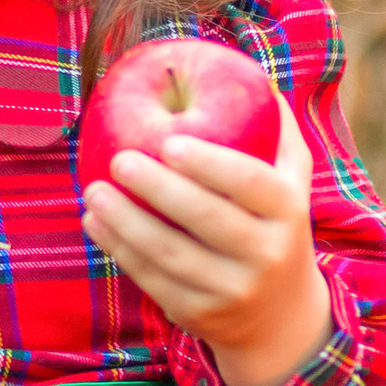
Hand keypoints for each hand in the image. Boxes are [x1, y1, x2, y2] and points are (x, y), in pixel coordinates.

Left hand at [83, 95, 332, 385]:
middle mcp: (266, 255)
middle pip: (207, 221)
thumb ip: (275, 127)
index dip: (210, 164)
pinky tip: (94, 221)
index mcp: (289, 212)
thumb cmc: (277, 222)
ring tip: (93, 191)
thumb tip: (250, 68)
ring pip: (171, 256)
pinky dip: (119, 251)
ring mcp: (232, 291)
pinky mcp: (199, 316)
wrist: (281, 315)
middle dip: (159, 190)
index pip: (250, 184)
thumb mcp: (291, 178)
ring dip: (126, 224)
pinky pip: (153, 281)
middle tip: (118, 160)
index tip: (169, 141)